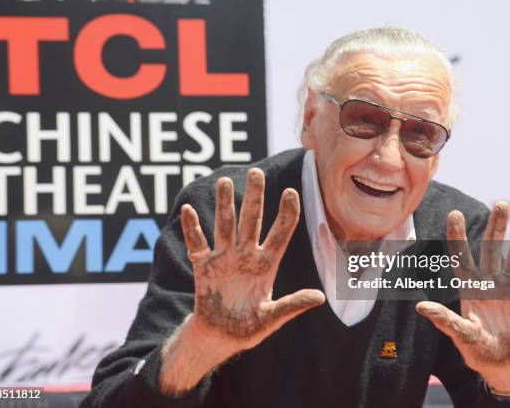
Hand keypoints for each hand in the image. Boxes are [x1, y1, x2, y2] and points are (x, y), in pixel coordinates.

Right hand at [180, 168, 324, 349]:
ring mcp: (224, 259)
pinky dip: (192, 229)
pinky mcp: (204, 267)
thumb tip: (320, 298)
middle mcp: (246, 256)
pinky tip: (189, 210)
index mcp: (266, 265)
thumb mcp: (272, 318)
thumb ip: (292, 306)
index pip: (280, 234)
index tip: (291, 191)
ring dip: (224, 204)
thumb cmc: (249, 328)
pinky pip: (197, 244)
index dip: (286, 214)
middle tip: (256, 172)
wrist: (221, 337)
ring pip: (225, 225)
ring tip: (225, 181)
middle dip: (254, 197)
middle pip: (251, 221)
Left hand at [416, 202, 509, 394]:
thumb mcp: (460, 335)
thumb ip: (444, 321)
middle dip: (496, 226)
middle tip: (500, 203)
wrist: (504, 364)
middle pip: (492, 248)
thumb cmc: (477, 349)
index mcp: (469, 287)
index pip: (461, 256)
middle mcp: (489, 281)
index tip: (454, 213)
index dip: (457, 236)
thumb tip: (420, 307)